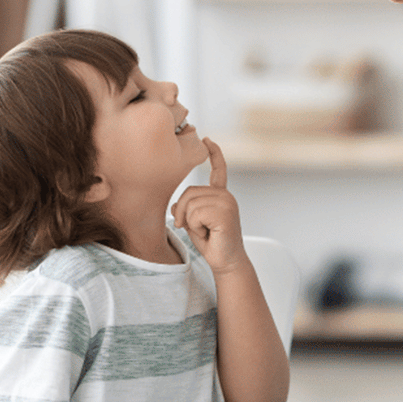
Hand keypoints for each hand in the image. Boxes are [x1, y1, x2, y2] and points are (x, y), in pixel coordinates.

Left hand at [172, 138, 246, 273]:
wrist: (226, 261)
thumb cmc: (211, 242)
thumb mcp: (193, 222)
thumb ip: (185, 209)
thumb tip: (176, 206)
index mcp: (220, 195)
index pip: (218, 170)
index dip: (214, 154)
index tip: (208, 140)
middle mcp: (225, 195)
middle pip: (189, 192)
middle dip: (184, 213)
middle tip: (197, 228)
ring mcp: (227, 202)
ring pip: (190, 204)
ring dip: (191, 222)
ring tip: (206, 231)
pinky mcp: (225, 212)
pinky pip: (196, 213)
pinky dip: (197, 227)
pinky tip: (210, 233)